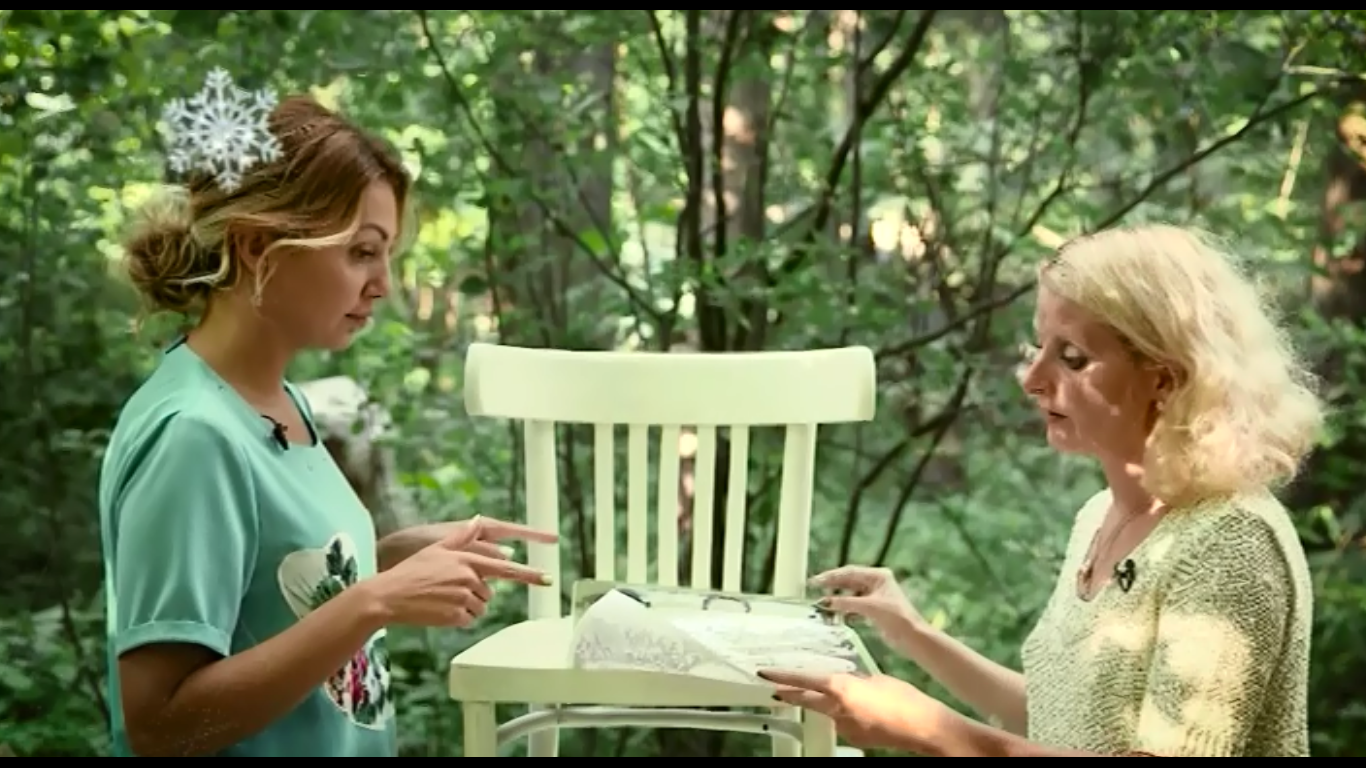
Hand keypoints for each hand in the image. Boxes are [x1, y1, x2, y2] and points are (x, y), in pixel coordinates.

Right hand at [371, 521, 551, 627]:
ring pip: (481, 606)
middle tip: (450, 589)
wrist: (389, 596)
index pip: (505, 568)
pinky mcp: (455, 616)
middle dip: (476, 592)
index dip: (529, 574)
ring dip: (467, 605)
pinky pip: (468, 618)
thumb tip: (479, 520)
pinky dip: (458, 617)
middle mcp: (468, 577)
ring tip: (443, 598)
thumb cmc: (412, 571)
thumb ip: (463, 536)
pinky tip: (440, 609)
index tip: (548, 578)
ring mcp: (462, 597)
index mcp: (467, 559)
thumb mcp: (437, 547)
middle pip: (490, 591)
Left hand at [759, 669, 963, 754]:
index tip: (766, 674)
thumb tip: (846, 679)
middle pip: (808, 700)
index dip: (783, 676)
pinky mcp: (855, 739)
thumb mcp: (876, 679)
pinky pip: (844, 723)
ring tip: (857, 698)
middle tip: (778, 689)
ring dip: (832, 705)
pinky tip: (868, 712)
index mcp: (842, 689)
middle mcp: (838, 710)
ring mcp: (845, 728)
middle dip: (793, 694)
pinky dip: (849, 716)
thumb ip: (855, 679)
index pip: (805, 680)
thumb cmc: (905, 699)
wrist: (924, 728)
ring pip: (829, 712)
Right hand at [811, 566, 923, 647]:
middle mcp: (876, 582)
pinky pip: (854, 604)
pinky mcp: (873, 608)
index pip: (850, 572)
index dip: (832, 576)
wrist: (912, 636)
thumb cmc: (895, 617)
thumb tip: (825, 601)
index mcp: (878, 576)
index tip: (816, 581)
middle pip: (849, 581)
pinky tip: (835, 611)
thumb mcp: (869, 607)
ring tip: (822, 601)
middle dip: (832, 585)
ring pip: (850, 593)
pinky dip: (845, 608)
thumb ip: (846, 602)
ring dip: (838, 598)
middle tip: (814, 587)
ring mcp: (875, 595)